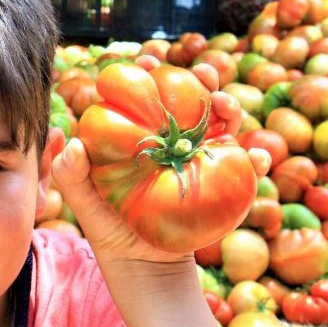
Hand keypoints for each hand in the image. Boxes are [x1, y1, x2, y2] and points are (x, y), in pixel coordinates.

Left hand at [50, 56, 270, 263]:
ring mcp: (199, 159)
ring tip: (226, 106)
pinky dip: (255, 160)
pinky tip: (256, 156)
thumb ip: (71, 175)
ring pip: (222, 123)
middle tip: (203, 74)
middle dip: (201, 78)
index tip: (148, 60)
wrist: (141, 266)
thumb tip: (73, 144)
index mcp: (142, 135)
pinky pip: (244, 169)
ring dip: (230, 107)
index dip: (149, 72)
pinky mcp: (222, 184)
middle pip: (192, 100)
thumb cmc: (108, 227)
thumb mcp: (84, 204)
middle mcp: (173, 140)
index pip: (147, 94)